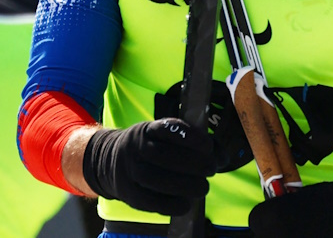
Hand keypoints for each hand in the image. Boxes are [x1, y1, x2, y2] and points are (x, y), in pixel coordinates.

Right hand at [82, 118, 214, 215]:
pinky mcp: (127, 193)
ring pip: (153, 177)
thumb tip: (222, 158)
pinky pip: (147, 200)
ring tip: (203, 188)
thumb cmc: (153, 147)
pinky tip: (186, 205)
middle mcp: (135, 147)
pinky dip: (169, 204)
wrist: (110, 160)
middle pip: (161, 155)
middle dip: (191, 163)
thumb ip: (194, 144)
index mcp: (148, 129)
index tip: (208, 146)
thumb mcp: (167, 137)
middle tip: (211, 170)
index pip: (167, 128)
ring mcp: (128, 170)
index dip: (189, 137)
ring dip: (183, 185)